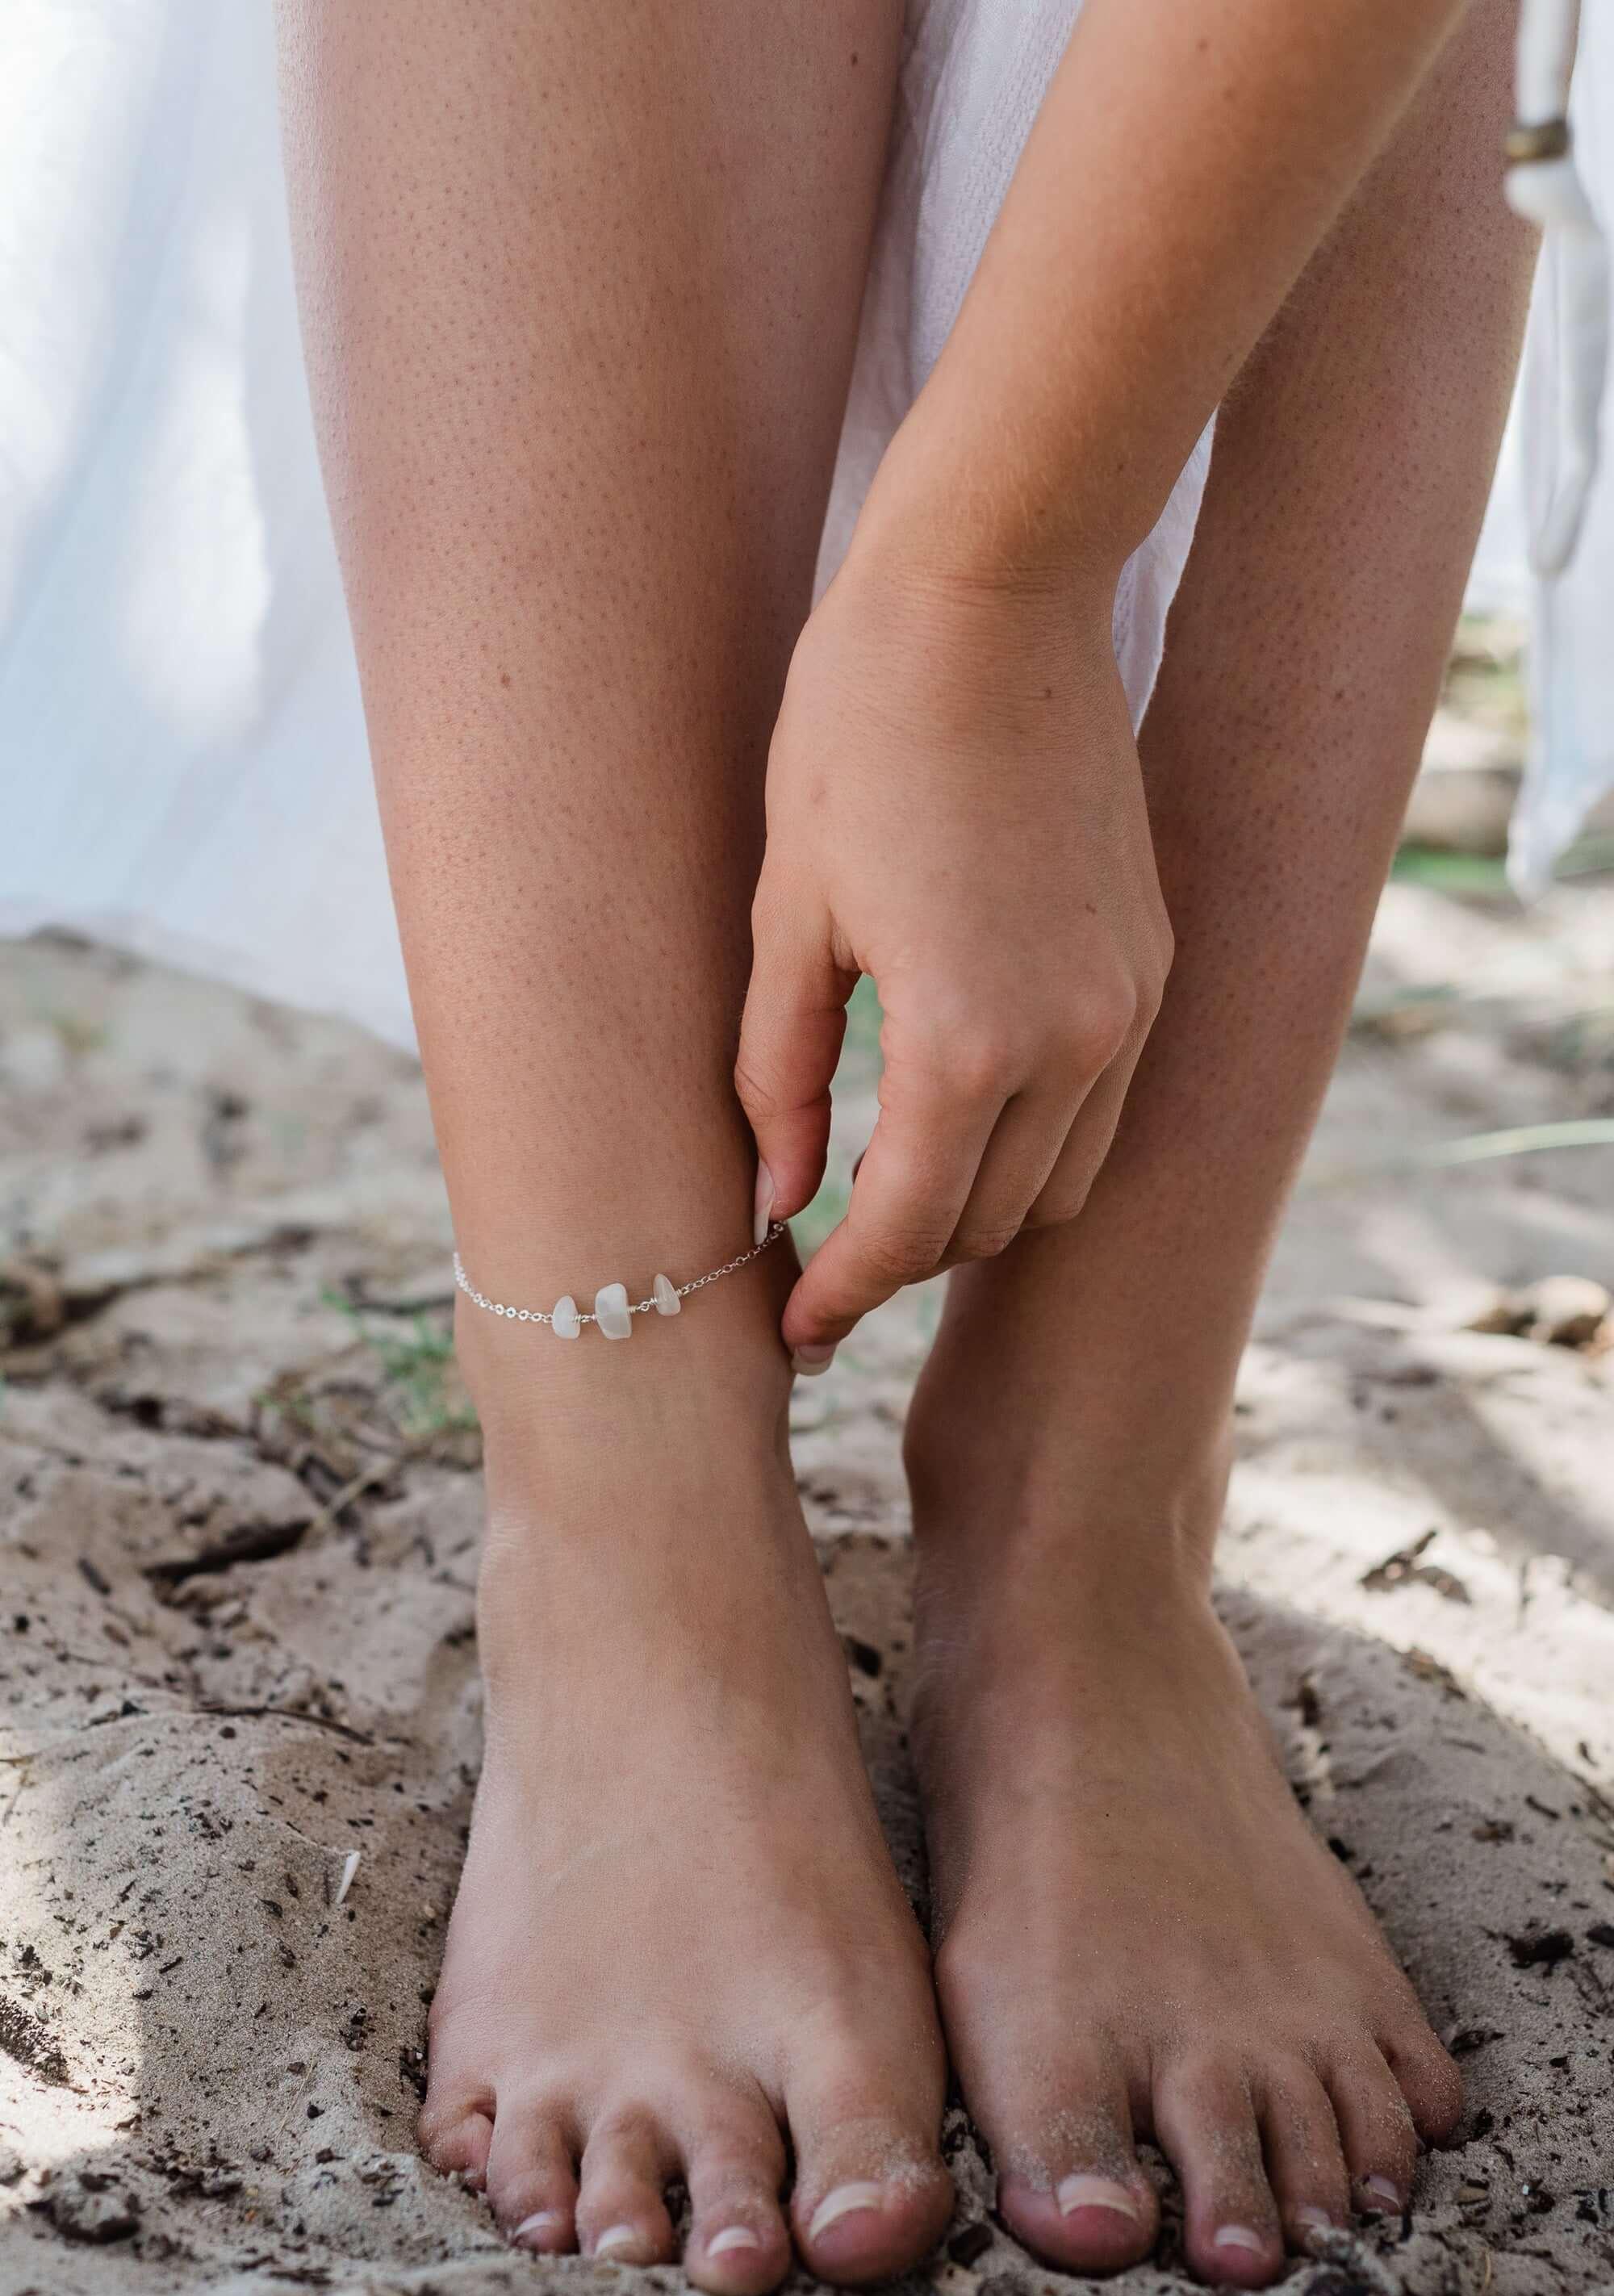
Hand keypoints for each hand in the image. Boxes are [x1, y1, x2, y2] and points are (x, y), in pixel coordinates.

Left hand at [736, 551, 1172, 1363]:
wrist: (994, 587)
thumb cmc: (857, 731)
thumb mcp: (787, 912)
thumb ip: (777, 1075)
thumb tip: (773, 1202)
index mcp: (968, 1038)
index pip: (906, 1230)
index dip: (840, 1296)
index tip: (793, 1334)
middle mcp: (1078, 1041)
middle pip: (990, 1225)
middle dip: (900, 1263)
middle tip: (820, 1271)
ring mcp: (1133, 1001)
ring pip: (1059, 1182)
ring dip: (974, 1211)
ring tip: (887, 1200)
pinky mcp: (1156, 957)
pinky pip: (1103, 1106)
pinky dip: (1033, 1142)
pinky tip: (962, 1113)